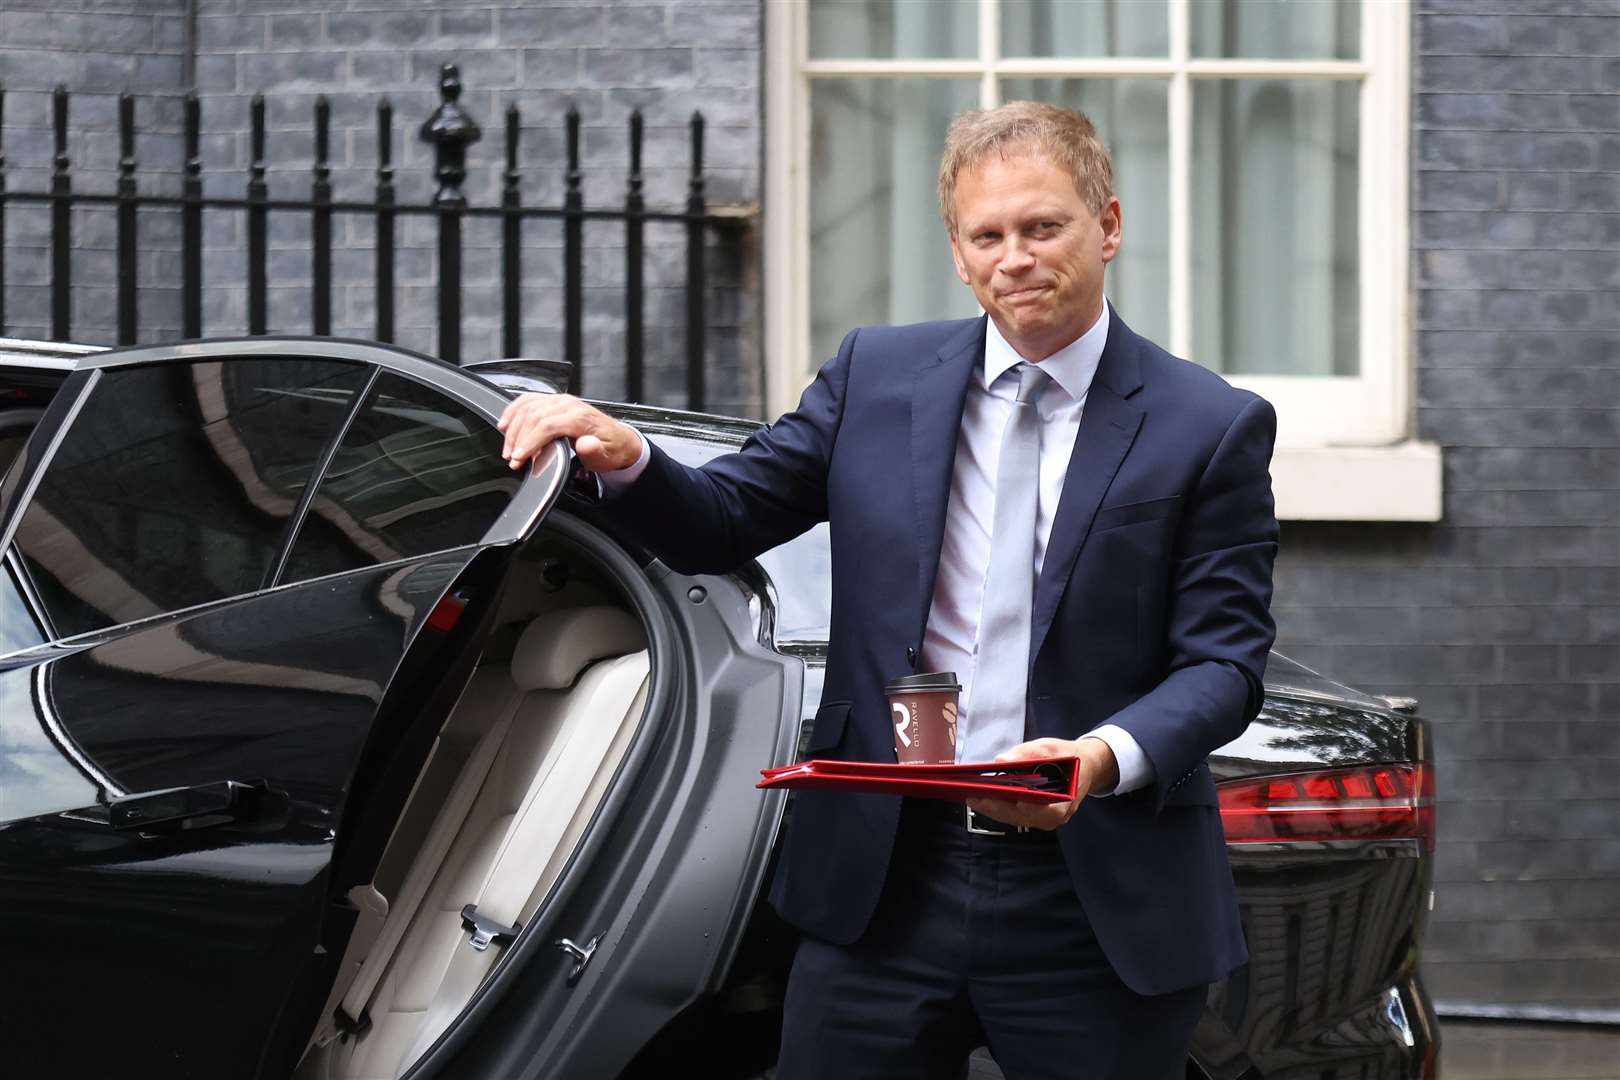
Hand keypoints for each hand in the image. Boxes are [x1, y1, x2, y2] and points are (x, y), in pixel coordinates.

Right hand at [497, 392, 642, 473]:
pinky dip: (513, 411)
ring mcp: (560, 401)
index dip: (530, 441)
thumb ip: (595, 451)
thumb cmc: (611, 450)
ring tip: (508, 448)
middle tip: (511, 459)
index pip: (548, 425)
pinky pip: (528, 400)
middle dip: (518, 439)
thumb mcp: (607, 457)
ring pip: (527, 407)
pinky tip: (505, 424)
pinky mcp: (553, 402)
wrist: (618, 440)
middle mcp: (569, 404)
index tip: (519, 458)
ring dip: (513, 428)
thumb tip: (586, 444)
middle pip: (534, 416)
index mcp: (581, 417)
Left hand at [964, 736, 1118, 830]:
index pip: (1042, 811)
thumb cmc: (1067, 757)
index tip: (1003, 798)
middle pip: (1021, 817)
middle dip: (996, 807)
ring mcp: (1042, 820)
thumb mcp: (1050, 748)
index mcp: (1064, 802)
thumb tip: (1001, 760)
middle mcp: (1053, 817)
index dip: (1023, 806)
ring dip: (992, 809)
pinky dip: (997, 807)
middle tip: (973, 796)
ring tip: (971, 796)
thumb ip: (1027, 753)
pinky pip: (1013, 815)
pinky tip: (982, 797)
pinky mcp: (1033, 817)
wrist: (1084, 767)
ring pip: (1014, 818)